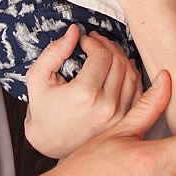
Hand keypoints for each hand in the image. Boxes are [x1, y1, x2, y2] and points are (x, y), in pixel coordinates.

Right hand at [24, 24, 141, 158]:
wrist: (50, 143)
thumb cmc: (42, 111)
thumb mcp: (37, 78)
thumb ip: (55, 52)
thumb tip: (74, 32)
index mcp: (84, 95)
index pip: (102, 55)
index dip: (94, 41)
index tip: (84, 41)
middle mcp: (106, 107)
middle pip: (119, 62)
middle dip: (107, 45)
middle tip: (95, 42)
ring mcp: (118, 117)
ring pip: (132, 74)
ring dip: (120, 57)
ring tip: (106, 53)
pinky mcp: (124, 122)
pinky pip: (138, 91)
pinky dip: (132, 75)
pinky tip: (120, 68)